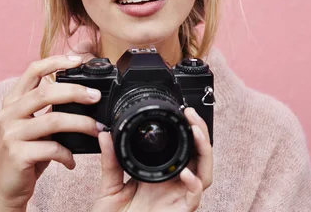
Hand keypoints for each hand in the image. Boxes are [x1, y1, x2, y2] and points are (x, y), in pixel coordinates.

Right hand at [0, 51, 97, 209]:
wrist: (7, 188)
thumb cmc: (27, 152)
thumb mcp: (35, 125)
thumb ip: (49, 107)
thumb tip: (83, 92)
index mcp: (13, 101)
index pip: (33, 70)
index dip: (56, 61)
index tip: (78, 60)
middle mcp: (8, 113)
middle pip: (46, 92)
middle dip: (75, 92)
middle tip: (95, 96)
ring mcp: (11, 134)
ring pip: (53, 120)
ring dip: (80, 123)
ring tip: (96, 129)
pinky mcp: (17, 155)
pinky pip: (51, 148)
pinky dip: (67, 153)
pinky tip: (72, 160)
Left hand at [92, 107, 212, 211]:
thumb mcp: (110, 188)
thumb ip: (110, 162)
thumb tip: (105, 135)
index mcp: (161, 175)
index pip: (182, 148)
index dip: (186, 129)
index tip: (181, 111)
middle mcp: (174, 185)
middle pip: (199, 156)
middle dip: (200, 133)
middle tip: (191, 115)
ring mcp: (178, 199)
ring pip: (205, 173)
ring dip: (204, 151)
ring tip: (195, 133)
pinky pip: (194, 199)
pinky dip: (194, 184)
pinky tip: (186, 173)